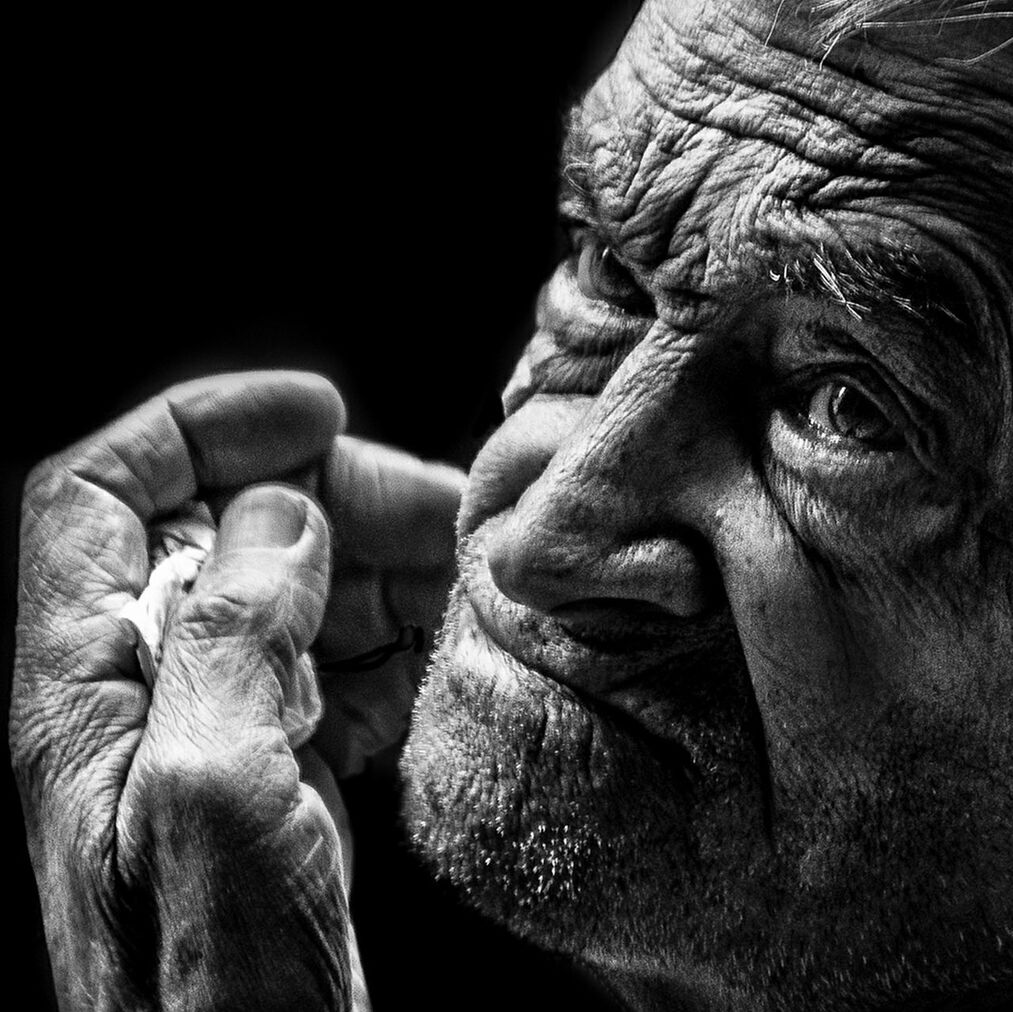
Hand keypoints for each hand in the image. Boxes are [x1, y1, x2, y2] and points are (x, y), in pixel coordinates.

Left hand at [10, 372, 463, 1009]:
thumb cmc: (218, 993)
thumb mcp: (217, 801)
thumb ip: (235, 636)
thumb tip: (279, 517)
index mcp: (92, 690)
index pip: (105, 496)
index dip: (204, 428)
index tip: (320, 408)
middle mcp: (145, 698)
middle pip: (223, 533)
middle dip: (334, 498)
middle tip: (443, 509)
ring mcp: (215, 733)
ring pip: (292, 593)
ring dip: (381, 567)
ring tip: (465, 575)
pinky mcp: (276, 772)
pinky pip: (332, 665)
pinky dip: (392, 640)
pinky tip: (442, 651)